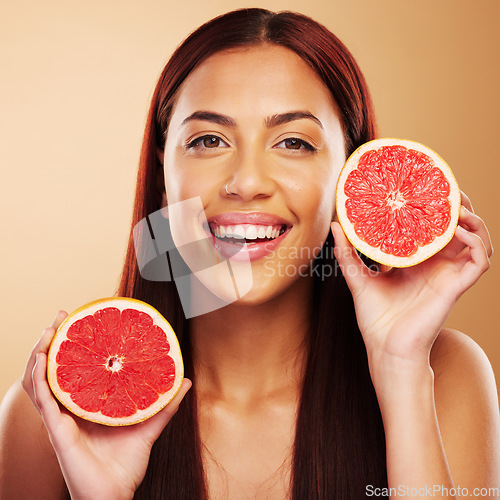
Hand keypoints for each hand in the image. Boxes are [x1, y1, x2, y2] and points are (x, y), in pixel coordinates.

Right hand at [22, 311, 191, 499]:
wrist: (114, 495)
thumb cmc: (126, 465)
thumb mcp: (148, 426)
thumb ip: (165, 403)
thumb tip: (186, 381)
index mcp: (86, 407)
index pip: (74, 371)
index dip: (73, 347)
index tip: (82, 321)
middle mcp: (69, 410)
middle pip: (53, 369)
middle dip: (52, 341)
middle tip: (62, 315)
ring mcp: (61, 420)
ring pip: (41, 380)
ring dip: (42, 352)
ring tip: (50, 328)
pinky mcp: (58, 430)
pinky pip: (43, 400)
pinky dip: (40, 376)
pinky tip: (43, 358)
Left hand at [331, 192, 491, 371]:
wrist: (385, 348)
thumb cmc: (375, 318)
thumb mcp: (358, 277)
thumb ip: (348, 252)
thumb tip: (336, 225)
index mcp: (416, 261)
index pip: (431, 227)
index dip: (433, 206)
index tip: (423, 185)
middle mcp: (435, 264)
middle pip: (456, 227)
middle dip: (455, 205)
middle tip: (444, 187)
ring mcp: (448, 275)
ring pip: (475, 239)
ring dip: (471, 219)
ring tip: (456, 205)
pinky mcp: (456, 287)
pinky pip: (480, 260)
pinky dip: (477, 241)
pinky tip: (459, 229)